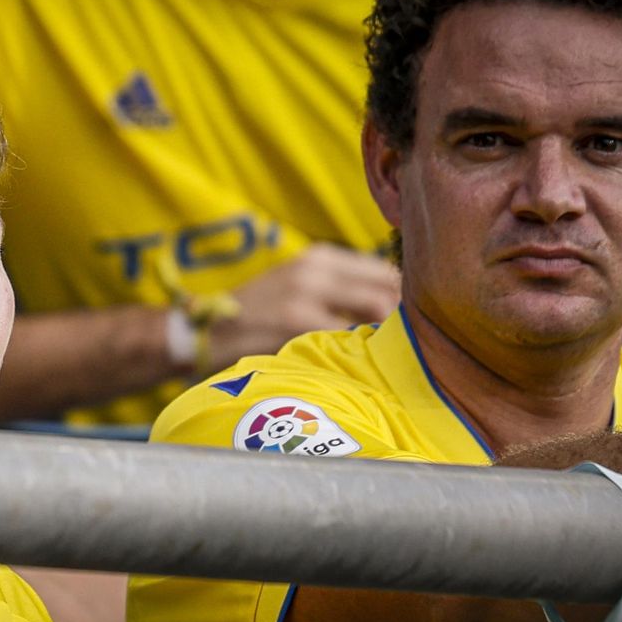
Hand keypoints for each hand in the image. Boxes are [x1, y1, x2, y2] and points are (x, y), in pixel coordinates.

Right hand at [208, 244, 399, 367]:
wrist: (206, 331)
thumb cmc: (259, 316)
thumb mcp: (299, 288)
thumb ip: (341, 292)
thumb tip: (397, 308)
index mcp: (321, 256)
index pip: (386, 269)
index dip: (408, 296)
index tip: (416, 322)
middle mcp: (316, 267)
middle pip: (389, 285)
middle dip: (406, 314)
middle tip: (413, 343)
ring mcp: (305, 291)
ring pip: (377, 306)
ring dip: (391, 331)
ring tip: (392, 355)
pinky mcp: (295, 320)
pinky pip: (349, 334)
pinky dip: (362, 349)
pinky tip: (363, 364)